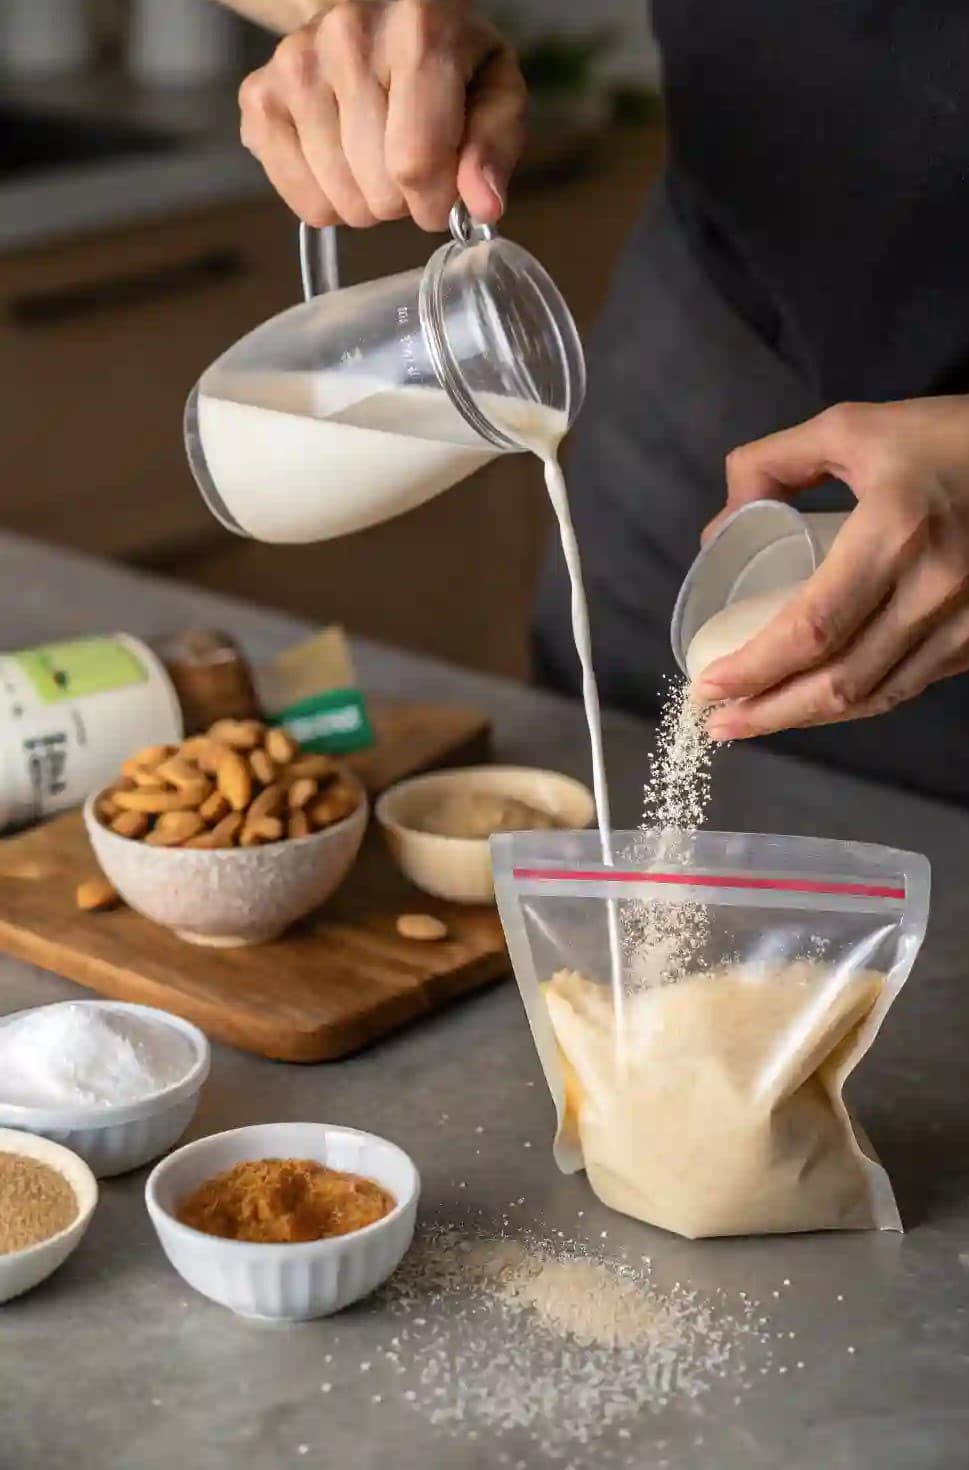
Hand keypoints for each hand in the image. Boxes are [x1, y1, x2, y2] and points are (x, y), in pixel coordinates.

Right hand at [238, 0, 525, 230]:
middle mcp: (347, 38)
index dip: (435, 201)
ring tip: (376, 154)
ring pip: (340, 202)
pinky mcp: (259, 97)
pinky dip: (329, 200)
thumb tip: (483, 207)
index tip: (442, 193)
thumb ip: (494, 147)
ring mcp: (294, 66)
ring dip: (367, 201)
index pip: (415, 163)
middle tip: (408, 162)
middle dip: (403, 199)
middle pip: (379, 189)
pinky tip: (342, 157)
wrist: (375, 10)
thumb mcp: (494, 90)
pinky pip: (302, 201)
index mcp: (417, 32)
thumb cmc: (444, 57)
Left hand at [694, 396, 968, 738]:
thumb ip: (775, 463)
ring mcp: (965, 622)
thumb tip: (721, 525)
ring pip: (875, 697)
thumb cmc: (951, 437)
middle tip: (719, 723)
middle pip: (839, 680)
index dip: (755, 668)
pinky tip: (817, 703)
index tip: (709, 683)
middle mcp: (935, 589)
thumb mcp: (854, 427)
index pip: (812, 628)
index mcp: (896, 533)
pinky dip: (856, 703)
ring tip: (755, 722)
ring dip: (808, 718)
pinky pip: (907, 686)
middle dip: (769, 711)